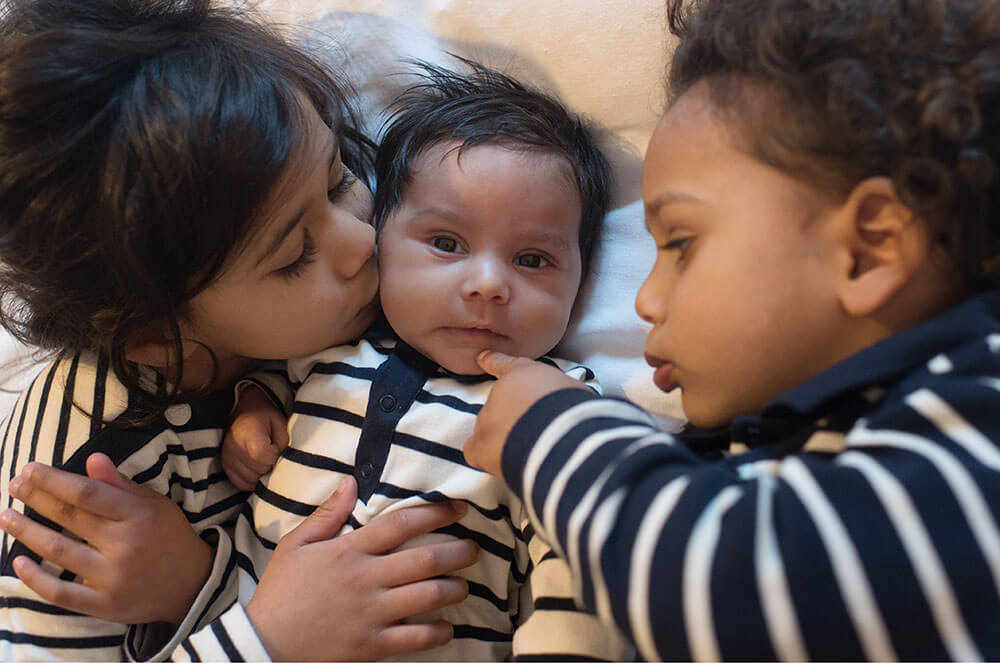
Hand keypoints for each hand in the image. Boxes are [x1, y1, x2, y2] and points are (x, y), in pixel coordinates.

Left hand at [0, 453, 212, 625]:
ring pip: (59, 551)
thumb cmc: (170, 538)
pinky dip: (35, 578)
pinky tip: (18, 562)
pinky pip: (60, 592)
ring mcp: (113, 577)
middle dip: (36, 498)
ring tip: (7, 516)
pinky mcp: (104, 605)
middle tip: (13, 484)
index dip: (54, 480)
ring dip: (27, 532)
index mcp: (140, 516)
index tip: (29, 469)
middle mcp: (125, 545)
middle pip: (69, 517)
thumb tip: (92, 459)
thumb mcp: (155, 505)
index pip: (87, 493)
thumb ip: (121, 485)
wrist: (192, 585)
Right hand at [222, 385, 288, 489]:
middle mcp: (233, 447)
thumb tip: (282, 464)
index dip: (277, 455)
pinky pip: (241, 483)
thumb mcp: (280, 423)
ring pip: (251, 480)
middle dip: (270, 465)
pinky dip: (251, 479)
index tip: (277, 445)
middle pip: (259, 471)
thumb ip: (283, 444)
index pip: (267, 459)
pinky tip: (256, 467)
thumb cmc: (265, 416)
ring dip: (261, 473)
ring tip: (264, 457)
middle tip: (271, 451)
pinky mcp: (225, 465)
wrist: (245, 410)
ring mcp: (227, 458)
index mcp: (248, 434)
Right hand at [246, 476, 479, 660]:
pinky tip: (448, 626)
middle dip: (458, 551)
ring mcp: (372, 614)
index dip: (436, 512)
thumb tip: (350, 481)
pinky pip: (416, 639)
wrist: (264, 643)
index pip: (401, 524)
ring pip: (428, 596)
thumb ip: (327, 514)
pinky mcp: (372, 646)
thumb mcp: (295, 545)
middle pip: (426, 559)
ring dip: (455, 589)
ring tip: (463, 585)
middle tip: (473, 548)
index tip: (459, 508)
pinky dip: (439, 632)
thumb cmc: (281, 591)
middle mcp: (366, 579)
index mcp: (349, 551)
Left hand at [464, 350, 587, 476]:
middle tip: (536, 432)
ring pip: (488, 428)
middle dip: (514, 417)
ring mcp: (487, 418)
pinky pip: (474, 451)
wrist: (559, 437)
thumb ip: (561, 395)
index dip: (493, 362)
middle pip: (499, 404)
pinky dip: (484, 456)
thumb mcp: (574, 392)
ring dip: (504, 438)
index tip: (482, 358)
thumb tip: (567, 407)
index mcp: (523, 372)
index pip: (503, 364)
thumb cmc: (573, 410)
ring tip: (528, 453)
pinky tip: (500, 463)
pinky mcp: (481, 446)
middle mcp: (499, 392)